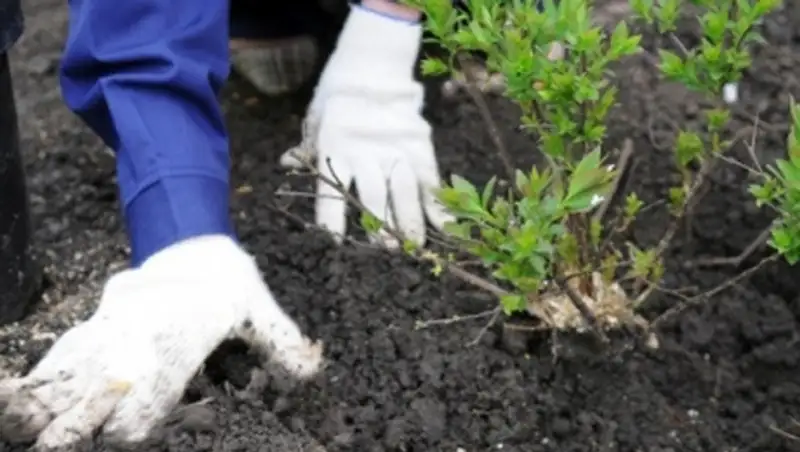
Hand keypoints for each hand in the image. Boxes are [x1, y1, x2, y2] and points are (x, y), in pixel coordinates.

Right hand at [0, 236, 322, 449]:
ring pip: (68, 370)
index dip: (134, 428)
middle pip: (93, 391)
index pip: (145, 400)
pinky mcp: (97, 321)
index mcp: (175, 339)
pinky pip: (62, 351)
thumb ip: (282, 343)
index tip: (131, 439)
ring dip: (49, 401)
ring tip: (28, 428)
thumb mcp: (257, 307)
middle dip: (77, 423)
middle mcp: (135, 336)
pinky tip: (20, 392)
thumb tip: (311, 374)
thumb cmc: (226, 276)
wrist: (191, 234)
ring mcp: (110, 327)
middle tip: (62, 443)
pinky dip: (43, 372)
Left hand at [280, 5, 452, 246]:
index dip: (333, 221)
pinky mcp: (419, 147)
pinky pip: (431, 180)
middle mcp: (367, 155)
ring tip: (416, 249)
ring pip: (405, 194)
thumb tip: (287, 164)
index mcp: (335, 150)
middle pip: (375, 200)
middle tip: (387, 253)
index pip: (332, 194)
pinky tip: (446, 228)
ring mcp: (396, 151)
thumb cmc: (338, 97)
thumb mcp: (316, 120)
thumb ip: (307, 147)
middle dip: (381, 230)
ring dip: (411, 223)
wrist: (372, 65)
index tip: (335, 247)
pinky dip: (439, 204)